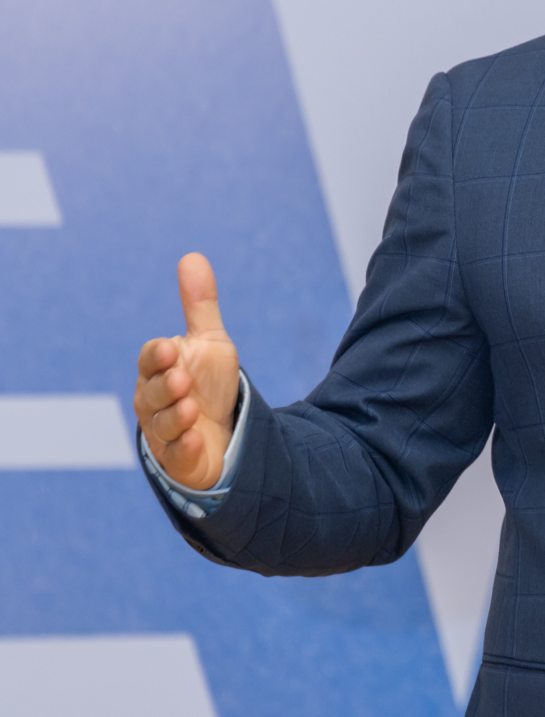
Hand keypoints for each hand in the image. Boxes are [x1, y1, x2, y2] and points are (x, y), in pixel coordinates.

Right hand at [134, 254, 239, 490]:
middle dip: (164, 387)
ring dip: (175, 416)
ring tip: (192, 407)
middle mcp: (152, 401)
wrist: (222, 430)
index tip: (170, 348)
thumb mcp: (209, 343)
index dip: (157, 356)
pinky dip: (184, 449)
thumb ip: (199, 305)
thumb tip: (192, 256)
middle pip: (150, 393)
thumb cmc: (207, 383)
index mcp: (157, 371)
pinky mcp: (178, 460)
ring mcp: (163, 433)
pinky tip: (196, 440)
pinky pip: (176, 457)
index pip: (149, 360)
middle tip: (181, 379)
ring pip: (161, 425)